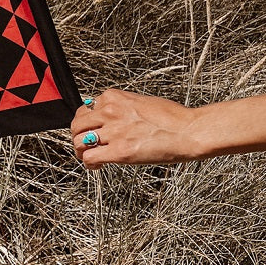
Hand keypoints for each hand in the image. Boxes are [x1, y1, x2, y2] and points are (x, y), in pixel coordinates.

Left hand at [71, 89, 200, 168]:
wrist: (188, 130)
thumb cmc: (173, 118)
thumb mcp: (140, 102)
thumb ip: (122, 109)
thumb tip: (114, 117)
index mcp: (113, 97)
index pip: (86, 108)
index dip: (86, 122)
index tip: (90, 130)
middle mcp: (109, 111)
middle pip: (77, 124)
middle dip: (78, 136)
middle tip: (84, 145)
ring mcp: (113, 131)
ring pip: (78, 140)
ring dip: (80, 150)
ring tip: (88, 156)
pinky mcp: (119, 151)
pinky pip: (90, 157)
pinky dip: (88, 164)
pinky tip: (96, 166)